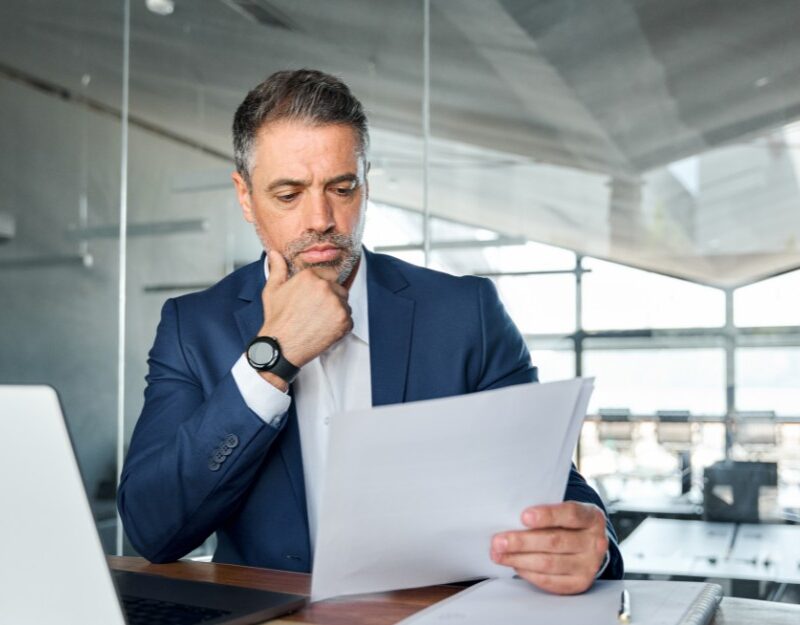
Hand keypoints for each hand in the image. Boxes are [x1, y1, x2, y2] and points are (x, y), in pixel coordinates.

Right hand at [258, 250, 352, 370]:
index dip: (323, 285)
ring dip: (336, 311)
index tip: (317, 296)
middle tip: (316, 312)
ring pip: (344, 304)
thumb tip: (274, 253)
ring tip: (318, 321)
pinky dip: (340, 326)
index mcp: (310, 276)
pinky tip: (324, 329)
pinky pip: (348, 320)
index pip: (328, 274)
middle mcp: (325, 287)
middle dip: (331, 298)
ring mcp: (336, 304)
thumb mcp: (272, 290)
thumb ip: (277, 269)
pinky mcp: (344, 320)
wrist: (281, 347)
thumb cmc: (277, 320)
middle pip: (338, 289)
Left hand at [490, 501, 607, 594]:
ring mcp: (589, 565)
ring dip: (519, 559)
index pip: (570, 514)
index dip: (547, 515)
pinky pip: (550, 581)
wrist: (587, 544)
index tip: (523, 516)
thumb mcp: (563, 511)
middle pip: (555, 541)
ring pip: (549, 563)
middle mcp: (595, 542)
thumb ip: (544, 513)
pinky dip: (529, 573)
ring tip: (499, 554)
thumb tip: (510, 518)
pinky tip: (515, 565)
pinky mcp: (580, 583)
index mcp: (592, 517)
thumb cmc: (567, 523)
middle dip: (522, 541)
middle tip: (498, 541)